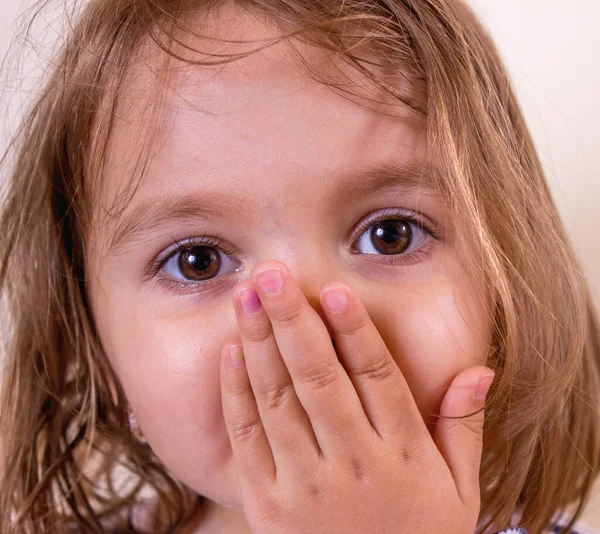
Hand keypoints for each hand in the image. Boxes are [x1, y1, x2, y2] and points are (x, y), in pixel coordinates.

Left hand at [220, 260, 493, 533]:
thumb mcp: (459, 492)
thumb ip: (464, 427)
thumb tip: (478, 370)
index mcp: (402, 454)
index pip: (376, 377)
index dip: (354, 330)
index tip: (334, 289)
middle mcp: (352, 462)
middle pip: (318, 377)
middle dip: (292, 320)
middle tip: (272, 273)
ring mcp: (304, 483)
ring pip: (278, 399)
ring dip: (259, 342)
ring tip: (247, 296)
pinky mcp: (266, 502)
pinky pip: (248, 438)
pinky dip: (237, 392)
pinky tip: (231, 351)